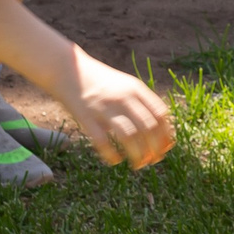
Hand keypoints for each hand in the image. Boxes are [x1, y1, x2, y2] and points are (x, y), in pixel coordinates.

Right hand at [53, 56, 174, 168]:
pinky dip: (112, 155)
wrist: (68, 68)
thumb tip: (159, 130)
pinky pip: (102, 141)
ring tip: (139, 165)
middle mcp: (123, 97)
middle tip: (153, 161)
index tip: (166, 148)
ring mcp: (104, 107)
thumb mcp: (125, 85)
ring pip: (129, 137)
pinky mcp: (85, 117)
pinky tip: (116, 161)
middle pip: (148, 128)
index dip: (166, 134)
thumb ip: (141, 103)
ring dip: (138, 155)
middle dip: (154, 148)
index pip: (160, 114)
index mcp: (136, 88)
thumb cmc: (100, 81)